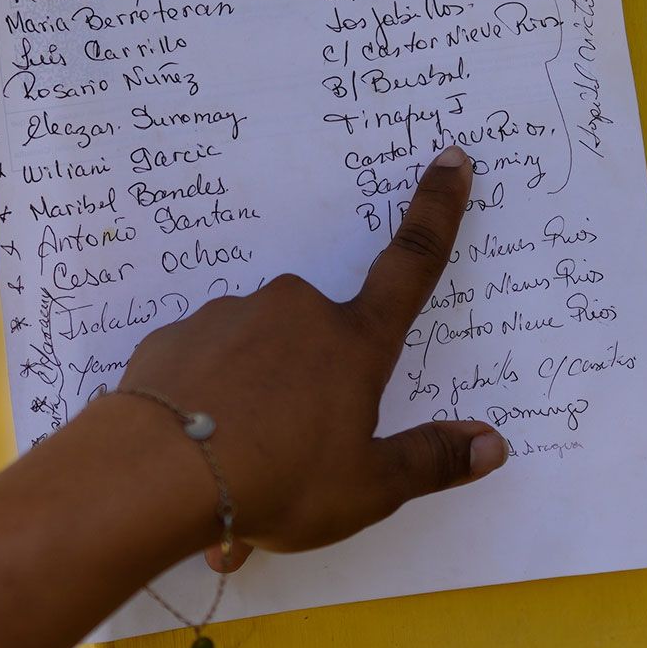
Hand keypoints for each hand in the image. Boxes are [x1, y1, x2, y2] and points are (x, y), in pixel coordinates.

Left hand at [104, 146, 506, 568]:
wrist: (154, 475)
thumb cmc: (278, 480)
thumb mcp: (368, 488)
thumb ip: (429, 461)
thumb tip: (493, 446)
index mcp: (352, 343)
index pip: (411, 265)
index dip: (437, 210)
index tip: (451, 160)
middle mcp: (295, 312)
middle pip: (321, 342)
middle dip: (312, 396)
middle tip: (293, 467)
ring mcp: (230, 317)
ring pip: (258, 361)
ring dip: (256, 408)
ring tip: (239, 478)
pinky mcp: (176, 337)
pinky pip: (206, 370)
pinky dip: (209, 408)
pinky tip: (198, 457)